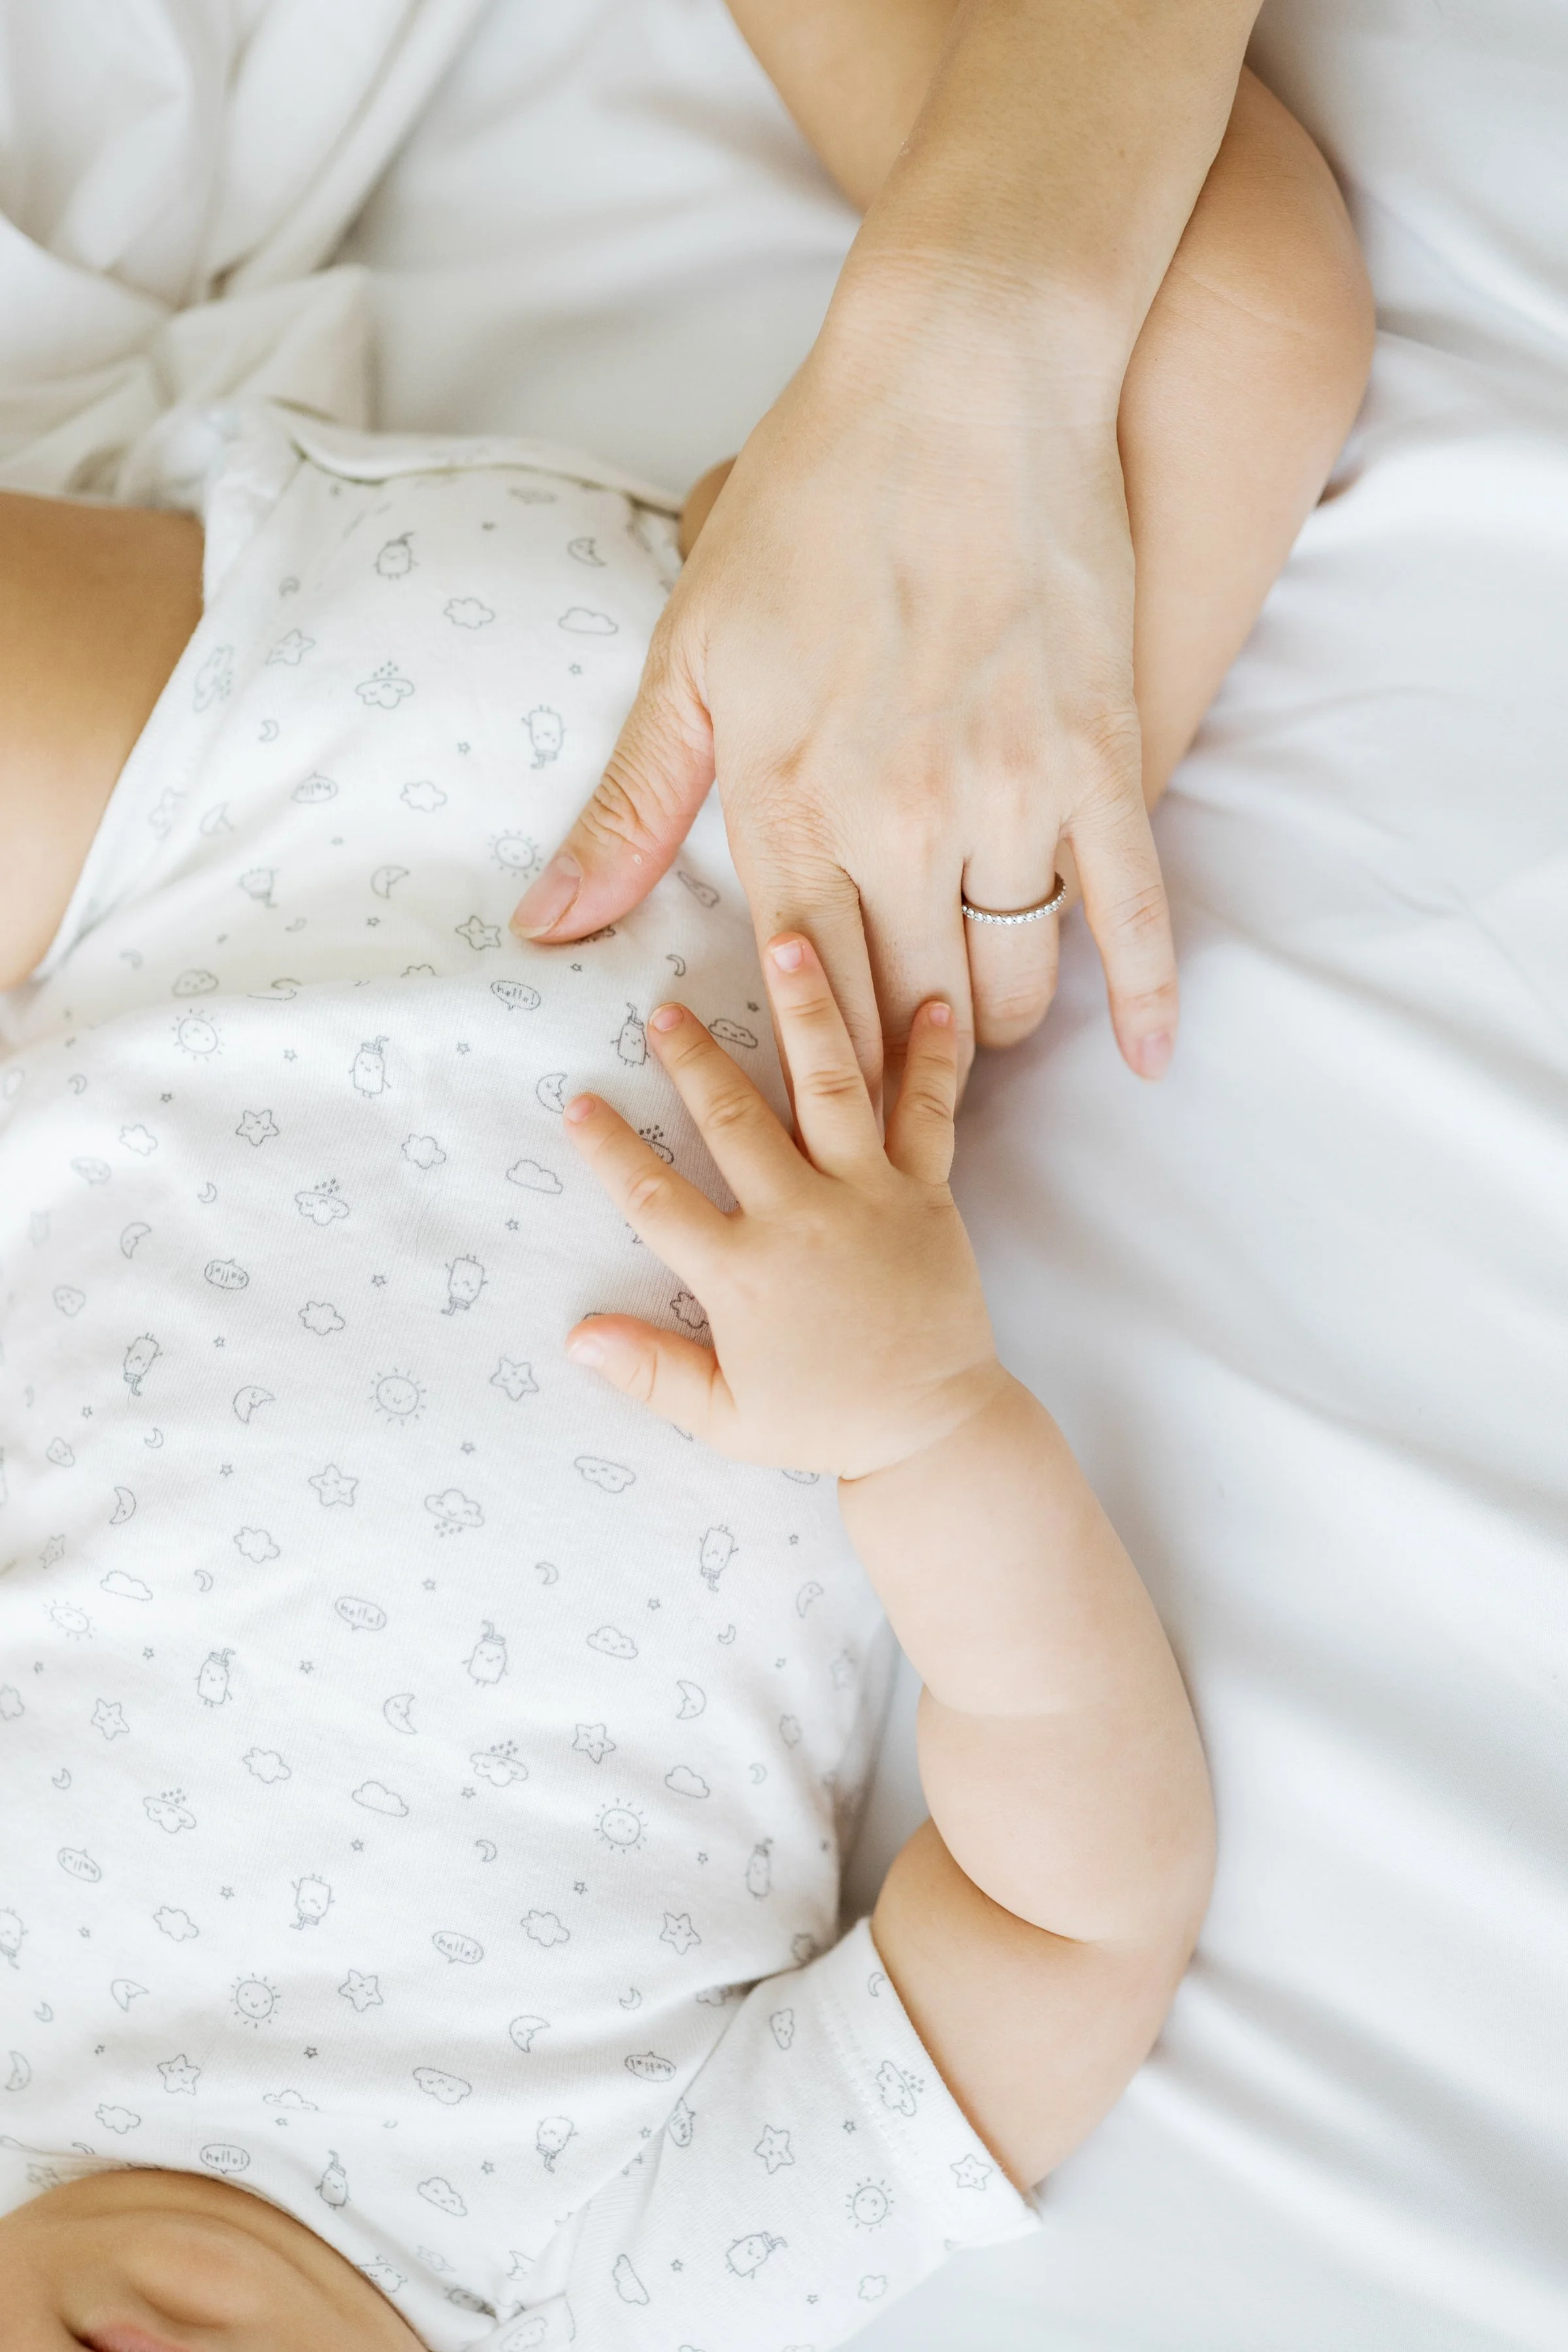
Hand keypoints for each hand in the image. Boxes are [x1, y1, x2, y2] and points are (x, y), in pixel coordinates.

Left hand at [511, 288, 1178, 1095]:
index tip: (811, 1113)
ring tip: (977, 1040)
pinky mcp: (1101, 757)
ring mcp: (1011, 794)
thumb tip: (548, 927)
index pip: (798, 995)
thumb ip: (630, 807)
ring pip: (1015, 987)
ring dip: (995, 1033)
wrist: (960, 378)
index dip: (809, 1070)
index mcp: (788, 803)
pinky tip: (1146, 1057)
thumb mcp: (691, 652)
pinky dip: (1143, 996)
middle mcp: (899, 821)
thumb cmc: (811, 504)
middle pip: (906, 1013)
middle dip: (896, 1069)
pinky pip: (1132, 911)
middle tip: (891, 1095)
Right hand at [561, 934, 1006, 1479]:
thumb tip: (574, 1337)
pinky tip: (936, 1001)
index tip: (576, 1100)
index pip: (656, 1200)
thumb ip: (649, 1372)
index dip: (611, 1150)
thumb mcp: (724, 1416)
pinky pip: (929, 1115)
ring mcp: (868, 1199)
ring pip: (830, 1088)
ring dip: (806, 1013)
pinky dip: (934, 1058)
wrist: (934, 1431)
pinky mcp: (926, 1195)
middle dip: (695, 1059)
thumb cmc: (825, 1424)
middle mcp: (801, 1220)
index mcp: (743, 1275)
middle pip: (735, 1120)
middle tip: (666, 1006)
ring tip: (788, 945)